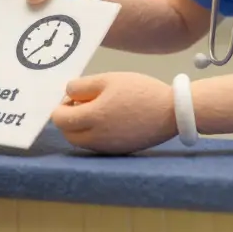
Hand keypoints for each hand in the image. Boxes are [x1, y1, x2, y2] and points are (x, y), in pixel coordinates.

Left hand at [50, 72, 176, 153]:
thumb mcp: (109, 79)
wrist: (172, 112)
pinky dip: (93, 135)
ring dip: (79, 128)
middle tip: (80, 103)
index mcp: (93, 118)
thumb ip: (82, 86)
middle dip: (68, 119)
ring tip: (95, 110)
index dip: (60, 107)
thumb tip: (67, 95)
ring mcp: (108, 148)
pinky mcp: (118, 151)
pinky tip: (107, 120)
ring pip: (81, 142)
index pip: (60, 119)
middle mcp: (97, 138)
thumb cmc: (140, 91)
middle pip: (68, 134)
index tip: (72, 96)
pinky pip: (96, 146)